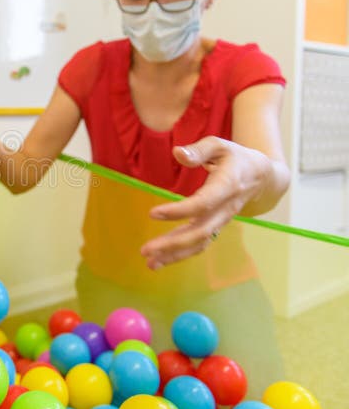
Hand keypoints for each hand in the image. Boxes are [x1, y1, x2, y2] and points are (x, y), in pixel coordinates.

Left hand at [140, 136, 268, 269]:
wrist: (262, 178)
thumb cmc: (236, 158)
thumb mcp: (220, 146)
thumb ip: (199, 150)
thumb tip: (177, 153)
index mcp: (226, 186)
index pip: (203, 203)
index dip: (179, 211)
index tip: (153, 214)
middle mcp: (225, 209)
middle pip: (200, 231)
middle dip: (172, 243)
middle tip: (146, 250)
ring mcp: (221, 221)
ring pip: (199, 243)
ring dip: (174, 254)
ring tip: (150, 263)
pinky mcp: (215, 227)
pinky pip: (199, 244)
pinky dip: (180, 254)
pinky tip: (159, 260)